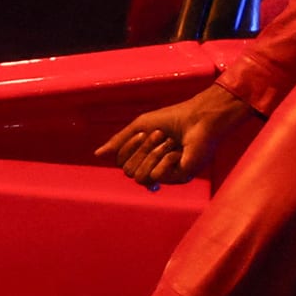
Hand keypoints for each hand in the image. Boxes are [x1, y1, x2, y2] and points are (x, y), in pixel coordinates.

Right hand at [95, 82, 258, 187]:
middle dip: (141, 150)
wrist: (198, 118)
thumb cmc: (173, 119)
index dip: (128, 147)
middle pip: (129, 171)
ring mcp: (167, 175)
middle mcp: (154, 168)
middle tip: (160, 135)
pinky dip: (165, 160)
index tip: (145, 132)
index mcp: (144, 157)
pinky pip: (157, 177)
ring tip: (169, 142)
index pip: (122, 163)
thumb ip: (119, 141)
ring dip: (152, 154)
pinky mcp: (179, 178)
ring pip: (140, 177)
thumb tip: (97, 154)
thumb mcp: (140, 126)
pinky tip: (178, 152)